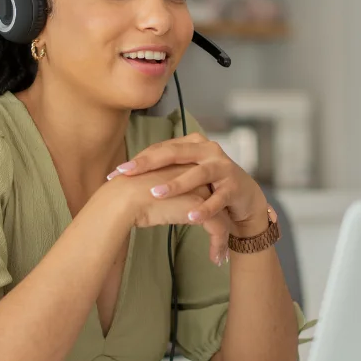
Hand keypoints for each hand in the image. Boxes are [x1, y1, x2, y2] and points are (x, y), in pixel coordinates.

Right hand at [106, 164, 233, 265]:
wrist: (122, 199)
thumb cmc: (124, 195)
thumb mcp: (145, 187)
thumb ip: (158, 190)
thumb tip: (154, 199)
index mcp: (181, 165)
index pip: (202, 185)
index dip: (205, 204)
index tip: (204, 219)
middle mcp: (194, 173)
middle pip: (216, 198)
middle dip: (221, 220)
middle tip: (223, 236)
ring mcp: (200, 189)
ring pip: (222, 215)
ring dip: (222, 237)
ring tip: (221, 255)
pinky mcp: (201, 208)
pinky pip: (219, 228)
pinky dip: (218, 245)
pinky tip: (216, 260)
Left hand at [108, 134, 269, 237]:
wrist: (245, 197)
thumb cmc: (207, 185)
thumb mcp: (184, 173)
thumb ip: (162, 170)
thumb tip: (124, 175)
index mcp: (192, 144)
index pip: (160, 149)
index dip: (138, 160)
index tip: (115, 173)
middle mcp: (207, 150)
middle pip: (174, 154)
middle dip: (148, 164)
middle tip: (126, 173)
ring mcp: (222, 167)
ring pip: (197, 174)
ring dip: (176, 184)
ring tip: (155, 193)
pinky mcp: (235, 187)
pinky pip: (218, 199)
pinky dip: (205, 208)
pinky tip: (190, 216)